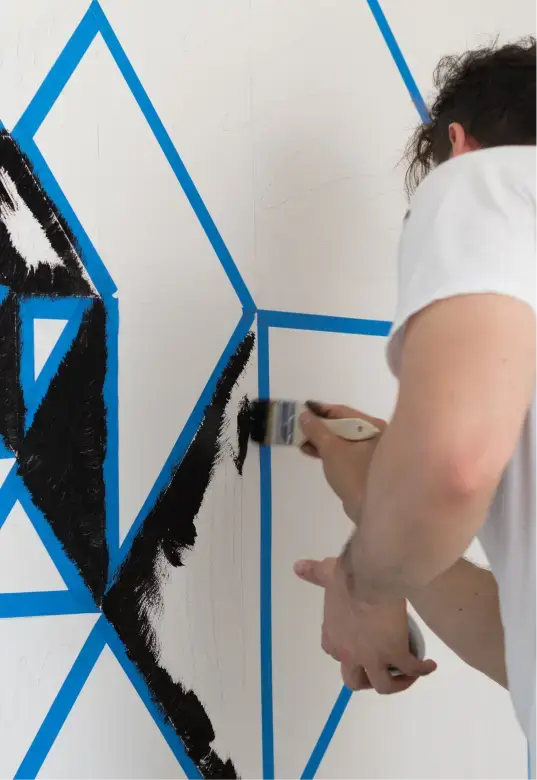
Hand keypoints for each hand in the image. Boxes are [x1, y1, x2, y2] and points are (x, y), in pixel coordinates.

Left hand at [294, 556, 436, 693]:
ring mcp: (373, 657)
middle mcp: (349, 653)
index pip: (335, 653)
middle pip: (355, 681)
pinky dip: (421, 670)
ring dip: (396, 682)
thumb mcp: (326, 573)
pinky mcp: (396, 654)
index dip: (347, 652)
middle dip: (368, 679)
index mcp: (333, 635)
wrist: (371, 577)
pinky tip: (429, 665)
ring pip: (383, 685)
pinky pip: (411, 670)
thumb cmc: (348, 574)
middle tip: (382, 668)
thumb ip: (314, 573)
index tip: (359, 644)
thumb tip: (297, 567)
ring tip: (409, 672)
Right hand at [300, 403, 385, 520]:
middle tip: (297, 426)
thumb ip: (316, 430)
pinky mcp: (363, 467)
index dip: (320, 410)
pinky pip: (343, 453)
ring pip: (341, 440)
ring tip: (300, 440)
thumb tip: (304, 415)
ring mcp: (370, 452)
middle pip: (342, 425)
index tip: (301, 410)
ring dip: (321, 440)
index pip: (342, 412)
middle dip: (318, 426)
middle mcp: (374, 435)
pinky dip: (328, 451)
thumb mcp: (331, 449)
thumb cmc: (354, 474)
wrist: (371, 509)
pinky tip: (311, 452)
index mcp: (372, 426)